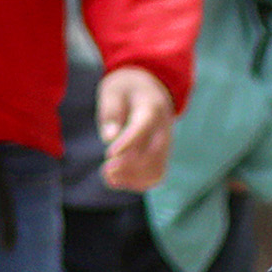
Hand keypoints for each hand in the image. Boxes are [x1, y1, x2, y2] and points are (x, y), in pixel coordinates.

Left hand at [97, 66, 175, 190]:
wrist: (150, 88)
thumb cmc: (125, 90)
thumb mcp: (112, 91)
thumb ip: (110, 112)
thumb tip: (109, 138)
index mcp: (151, 107)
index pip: (143, 127)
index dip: (128, 143)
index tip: (109, 154)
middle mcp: (163, 128)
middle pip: (153, 153)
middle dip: (128, 165)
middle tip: (106, 169)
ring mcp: (166, 144)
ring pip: (157, 169)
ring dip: (133, 178)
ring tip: (108, 177)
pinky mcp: (162, 155)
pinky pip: (156, 175)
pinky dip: (138, 183)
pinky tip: (117, 181)